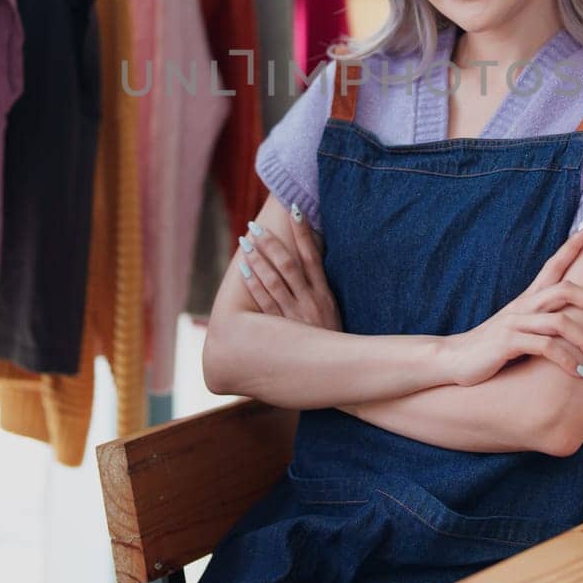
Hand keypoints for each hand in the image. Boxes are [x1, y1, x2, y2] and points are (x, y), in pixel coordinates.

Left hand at [236, 204, 341, 331]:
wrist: (337, 372)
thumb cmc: (331, 337)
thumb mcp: (332, 310)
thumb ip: (318, 287)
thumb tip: (310, 258)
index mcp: (325, 293)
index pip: (314, 256)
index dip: (304, 232)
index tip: (295, 210)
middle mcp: (311, 301)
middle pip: (289, 265)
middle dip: (271, 243)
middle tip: (255, 226)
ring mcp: (296, 315)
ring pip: (274, 281)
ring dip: (258, 260)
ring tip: (246, 242)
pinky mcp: (283, 331)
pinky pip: (265, 304)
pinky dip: (255, 285)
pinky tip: (245, 270)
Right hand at [438, 220, 582, 386]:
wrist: (455, 358)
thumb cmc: (492, 346)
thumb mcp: (519, 327)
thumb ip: (542, 321)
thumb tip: (573, 324)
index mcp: (528, 298)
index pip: (553, 264)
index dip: (572, 244)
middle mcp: (524, 305)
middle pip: (565, 288)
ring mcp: (515, 322)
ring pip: (560, 321)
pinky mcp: (508, 342)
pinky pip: (546, 347)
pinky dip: (567, 361)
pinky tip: (580, 375)